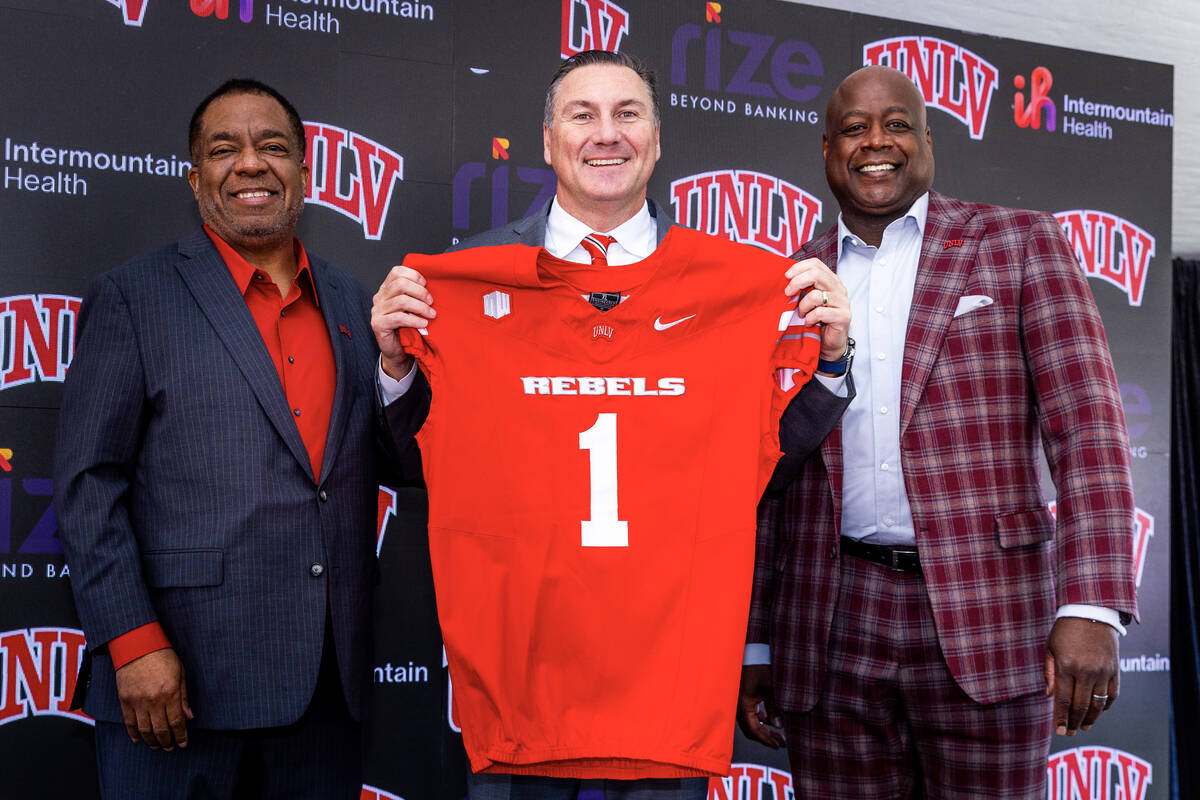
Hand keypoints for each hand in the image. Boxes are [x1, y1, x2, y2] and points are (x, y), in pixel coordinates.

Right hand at [114, 648, 192, 749]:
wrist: (137, 645)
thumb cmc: (162, 656)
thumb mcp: (181, 673)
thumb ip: (184, 697)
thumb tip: (189, 716)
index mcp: (170, 693)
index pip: (177, 722)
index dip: (181, 735)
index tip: (183, 743)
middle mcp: (153, 700)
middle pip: (161, 730)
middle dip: (167, 742)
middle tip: (170, 747)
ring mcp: (137, 701)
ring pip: (144, 730)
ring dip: (152, 741)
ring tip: (157, 746)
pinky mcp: (125, 700)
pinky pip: (129, 723)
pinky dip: (133, 734)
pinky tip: (139, 739)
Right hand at [371, 265, 435, 378]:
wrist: (398, 351)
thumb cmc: (408, 328)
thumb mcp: (413, 307)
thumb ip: (416, 294)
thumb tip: (435, 283)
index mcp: (386, 289)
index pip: (396, 272)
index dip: (414, 275)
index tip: (426, 284)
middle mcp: (379, 297)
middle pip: (400, 284)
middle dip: (420, 291)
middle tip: (431, 301)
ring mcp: (377, 311)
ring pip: (401, 301)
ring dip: (420, 307)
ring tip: (431, 314)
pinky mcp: (378, 324)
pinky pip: (399, 318)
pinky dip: (414, 320)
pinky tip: (423, 323)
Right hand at [736, 664, 785, 748]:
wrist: (752, 651)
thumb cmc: (759, 668)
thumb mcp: (769, 689)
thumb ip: (773, 709)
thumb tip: (778, 726)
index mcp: (743, 705)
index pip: (754, 729)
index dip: (766, 739)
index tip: (777, 745)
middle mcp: (739, 706)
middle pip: (751, 729)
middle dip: (765, 737)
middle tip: (780, 742)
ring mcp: (741, 701)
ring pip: (751, 721)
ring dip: (764, 728)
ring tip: (778, 733)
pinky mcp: (744, 696)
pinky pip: (751, 713)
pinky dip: (761, 718)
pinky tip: (771, 719)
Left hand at [785, 258, 849, 360]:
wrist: (829, 343)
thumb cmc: (816, 321)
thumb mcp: (807, 301)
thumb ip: (802, 288)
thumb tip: (784, 279)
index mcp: (830, 281)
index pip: (816, 264)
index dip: (799, 267)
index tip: (786, 276)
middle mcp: (838, 289)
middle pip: (817, 274)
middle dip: (797, 282)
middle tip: (787, 293)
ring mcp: (843, 302)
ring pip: (816, 295)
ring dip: (802, 306)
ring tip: (801, 314)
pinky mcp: (843, 316)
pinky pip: (820, 313)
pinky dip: (809, 318)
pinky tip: (808, 323)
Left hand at [1043, 617, 1118, 735]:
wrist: (1091, 612)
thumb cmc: (1066, 629)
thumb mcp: (1051, 648)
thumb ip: (1050, 673)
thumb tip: (1050, 696)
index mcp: (1067, 666)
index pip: (1063, 700)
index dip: (1060, 718)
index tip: (1058, 730)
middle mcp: (1086, 671)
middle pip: (1081, 706)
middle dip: (1073, 722)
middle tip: (1068, 732)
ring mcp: (1103, 671)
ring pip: (1098, 704)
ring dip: (1091, 718)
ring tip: (1082, 726)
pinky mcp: (1115, 670)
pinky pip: (1112, 694)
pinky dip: (1106, 706)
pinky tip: (1098, 712)